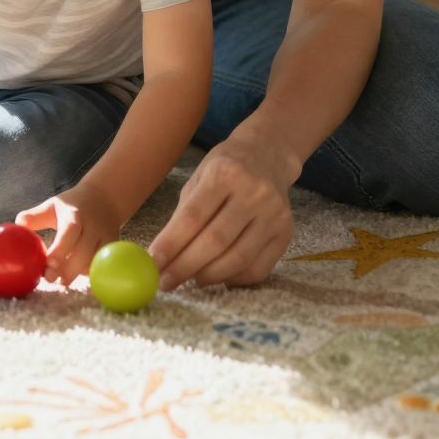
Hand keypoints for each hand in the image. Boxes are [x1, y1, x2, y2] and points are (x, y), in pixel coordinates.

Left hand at [16, 184, 121, 285]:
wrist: (105, 198)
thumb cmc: (71, 205)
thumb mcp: (53, 205)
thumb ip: (35, 216)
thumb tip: (16, 225)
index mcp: (76, 215)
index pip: (70, 233)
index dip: (60, 250)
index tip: (47, 265)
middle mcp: (93, 226)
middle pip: (84, 252)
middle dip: (67, 270)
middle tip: (50, 280)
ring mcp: (106, 237)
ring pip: (95, 261)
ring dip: (79, 273)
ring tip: (63, 280)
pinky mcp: (113, 247)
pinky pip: (103, 264)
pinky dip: (91, 273)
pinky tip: (79, 277)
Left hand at [147, 129, 298, 288]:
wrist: (268, 157)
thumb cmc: (225, 169)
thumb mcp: (198, 179)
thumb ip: (183, 216)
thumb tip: (161, 258)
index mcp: (225, 172)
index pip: (193, 216)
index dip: (171, 244)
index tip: (153, 264)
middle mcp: (254, 192)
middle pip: (216, 241)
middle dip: (185, 266)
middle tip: (165, 282)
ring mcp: (274, 214)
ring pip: (237, 259)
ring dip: (208, 276)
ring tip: (189, 280)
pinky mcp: (286, 234)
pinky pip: (257, 269)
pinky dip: (232, 279)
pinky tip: (216, 276)